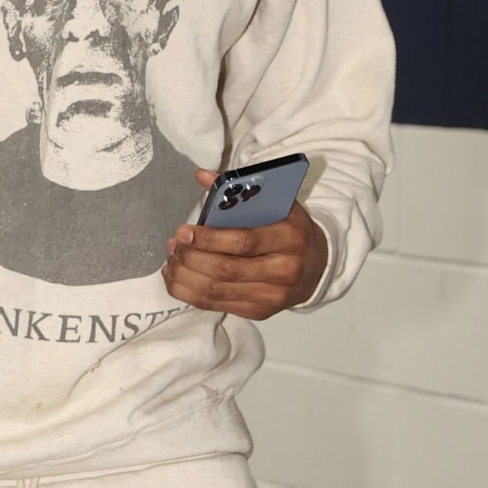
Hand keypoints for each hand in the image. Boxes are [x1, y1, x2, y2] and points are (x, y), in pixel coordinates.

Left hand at [162, 168, 328, 319]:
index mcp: (290, 239)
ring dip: (185, 276)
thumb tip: (202, 176)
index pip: (244, 242)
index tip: (185, 231)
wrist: (315, 266)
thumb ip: (240, 190)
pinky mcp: (258, 311)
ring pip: (216, 291)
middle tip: (175, 244)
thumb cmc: (290, 230)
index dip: (210, 239)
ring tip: (172, 258)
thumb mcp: (277, 204)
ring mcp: (271, 296)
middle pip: (227, 270)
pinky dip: (189, 292)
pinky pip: (215, 305)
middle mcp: (284, 271)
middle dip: (192, 258)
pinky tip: (176, 277)